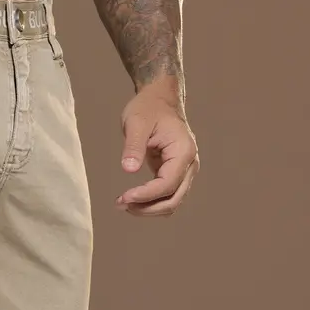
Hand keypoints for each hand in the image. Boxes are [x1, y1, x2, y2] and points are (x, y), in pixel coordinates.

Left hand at [116, 81, 199, 216]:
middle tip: (120, 204)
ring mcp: (185, 171)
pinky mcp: (176, 174)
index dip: (146, 195)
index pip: (167, 184)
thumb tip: (128, 169)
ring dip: (148, 209)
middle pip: (173, 200)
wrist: (159, 100)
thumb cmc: (149, 108)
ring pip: (171, 202)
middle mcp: (189, 164)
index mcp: (183, 151)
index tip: (124, 197)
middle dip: (147, 208)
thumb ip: (133, 146)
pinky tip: (131, 199)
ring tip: (123, 204)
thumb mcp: (137, 123)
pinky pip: (166, 196)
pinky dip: (150, 203)